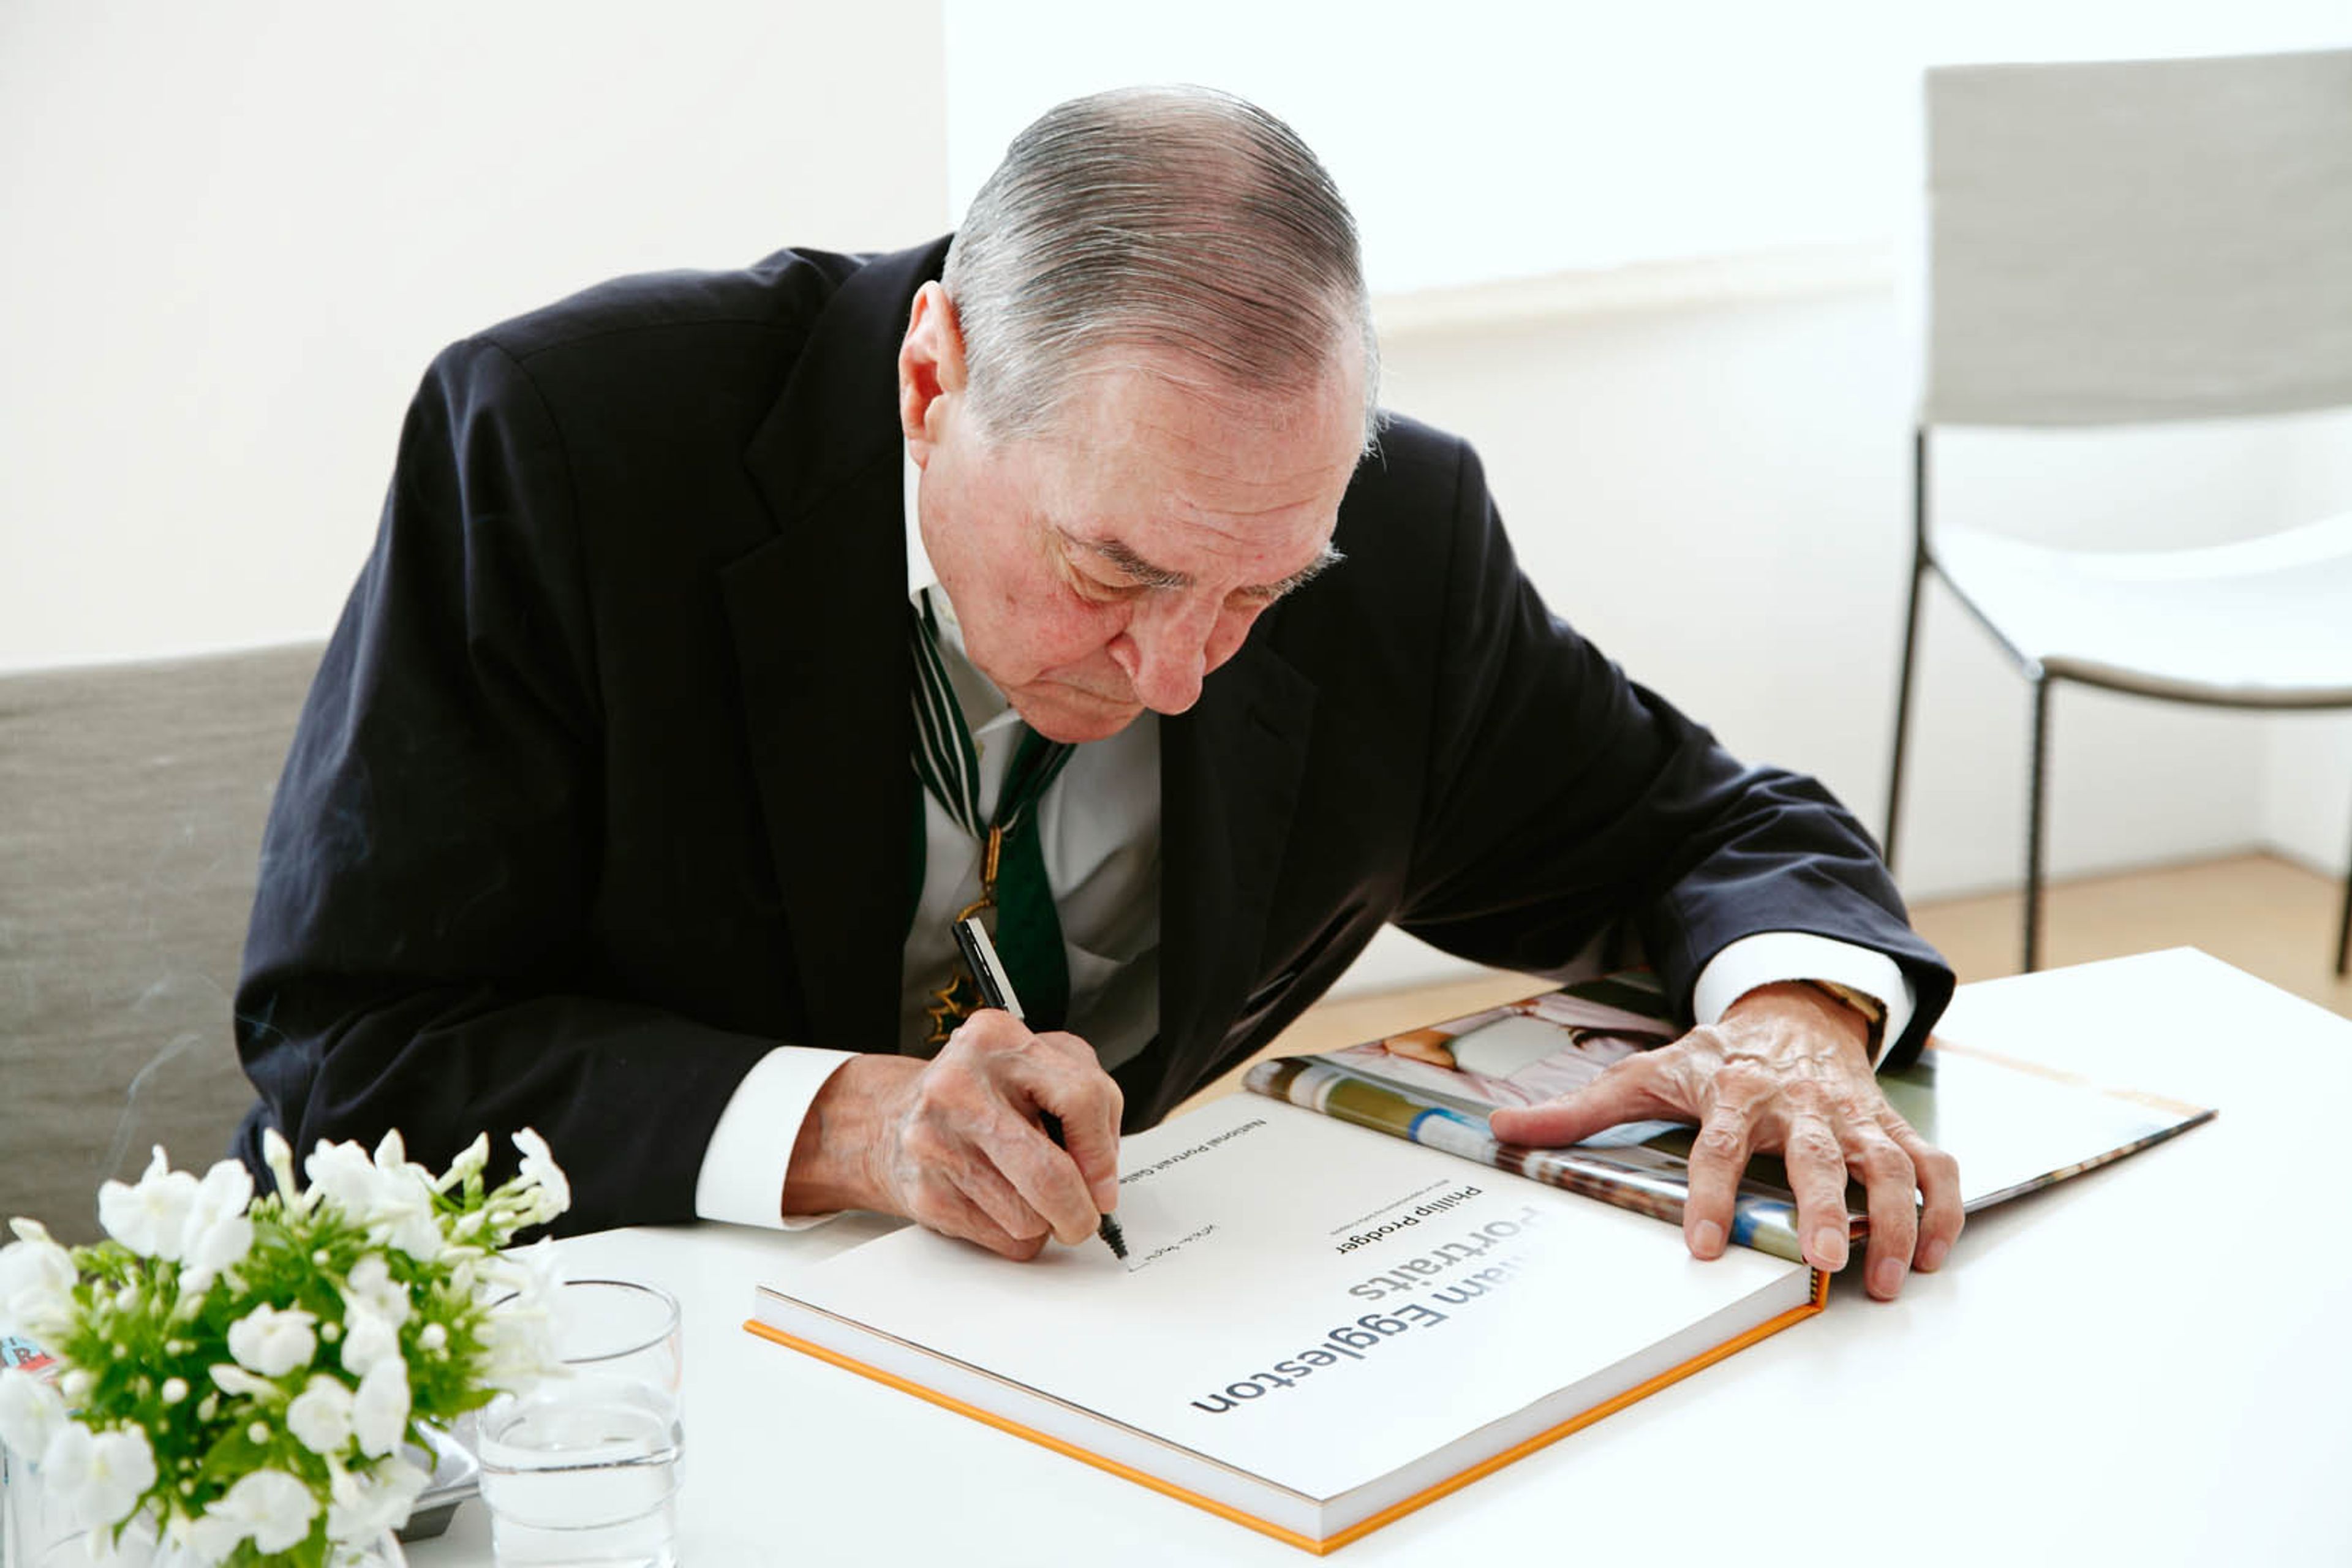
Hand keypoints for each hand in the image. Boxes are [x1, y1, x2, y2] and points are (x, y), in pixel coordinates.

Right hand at [781, 1010, 1121, 1258]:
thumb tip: (1103, 1177)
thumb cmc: (978, 1094)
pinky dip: (1015, 1233)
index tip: (1105, 1182)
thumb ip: (1086, 1102)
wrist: (892, 1120)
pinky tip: (999, 1203)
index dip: (1104, 1153)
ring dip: (1045, 1222)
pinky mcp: (925, 1192)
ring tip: (1028, 1194)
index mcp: (997, 1039)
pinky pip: (1001, 1239)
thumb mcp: (1037, 1066)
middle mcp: (961, 1087)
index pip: (1082, 1098)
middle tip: (1085, 1217)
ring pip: (1029, 1218)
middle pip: (1051, 1174)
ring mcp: (937, 1142)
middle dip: (1081, 1211)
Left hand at [1485, 982, 1960, 1298]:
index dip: (1711, 1195)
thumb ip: (1579, 1109)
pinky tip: (1935, 1251)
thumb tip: (1501, 1129)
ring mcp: (1852, 1114)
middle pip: (1816, 1156)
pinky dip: (1941, 1207)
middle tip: (1825, 1262)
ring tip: (1890, 1278)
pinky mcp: (1890, 1124)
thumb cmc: (1718, 1055)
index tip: (1704, 1246)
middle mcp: (1799, 1103)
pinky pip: (1932, 1164)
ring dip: (1894, 1221)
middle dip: (1823, 1209)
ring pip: (1886, 1164)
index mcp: (1735, 1091)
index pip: (1719, 1147)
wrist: (1793, 1007)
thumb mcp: (1646, 1071)